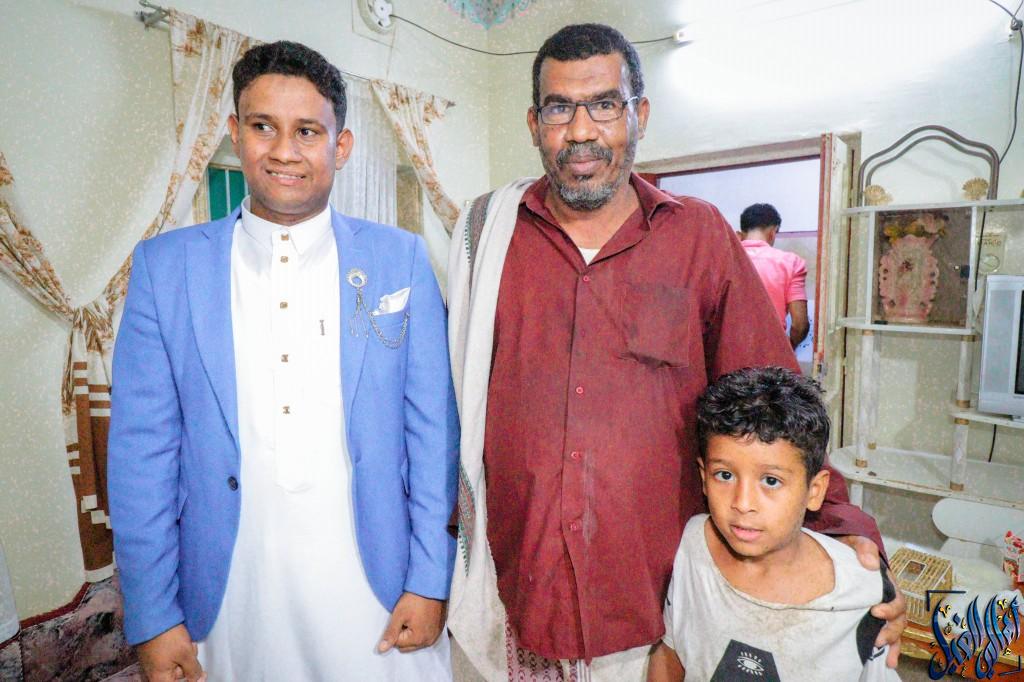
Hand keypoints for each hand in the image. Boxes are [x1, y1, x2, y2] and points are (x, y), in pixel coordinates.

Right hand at [137, 623, 204, 681]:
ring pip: (176, 662)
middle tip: (189, 646)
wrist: (152, 616)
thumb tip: (197, 679)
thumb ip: (193, 670)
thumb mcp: (185, 654)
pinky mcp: (153, 652)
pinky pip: (170, 654)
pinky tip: (180, 638)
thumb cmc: (166, 636)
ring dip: (184, 652)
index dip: (192, 680)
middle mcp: (153, 673)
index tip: (203, 674)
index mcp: (159, 678)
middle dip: (188, 661)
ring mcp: (153, 662)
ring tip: (184, 640)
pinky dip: (178, 648)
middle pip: (178, 673)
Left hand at [378, 592, 445, 653]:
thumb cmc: (414, 599)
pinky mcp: (439, 630)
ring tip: (414, 618)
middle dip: (403, 636)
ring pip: (416, 643)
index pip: (397, 644)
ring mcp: (435, 636)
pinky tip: (421, 619)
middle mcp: (428, 641)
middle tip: (406, 619)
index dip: (395, 631)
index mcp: (418, 640)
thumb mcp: (399, 615)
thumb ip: (390, 634)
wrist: (431, 586)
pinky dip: (421, 631)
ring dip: (412, 634)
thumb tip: (381, 650)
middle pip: (407, 646)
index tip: (400, 619)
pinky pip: (425, 637)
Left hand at [839, 535, 907, 667]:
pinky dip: (890, 650)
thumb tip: (871, 565)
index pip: (896, 598)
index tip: (875, 611)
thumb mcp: (854, 541)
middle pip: (899, 618)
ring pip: (895, 629)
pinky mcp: (872, 619)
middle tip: (876, 637)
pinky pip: (887, 636)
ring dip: (891, 642)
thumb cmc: (848, 548)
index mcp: (886, 582)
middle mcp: (888, 598)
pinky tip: (887, 661)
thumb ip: (864, 548)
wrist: (836, 553)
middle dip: (890, 630)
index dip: (890, 607)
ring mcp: (882, 609)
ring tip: (880, 651)